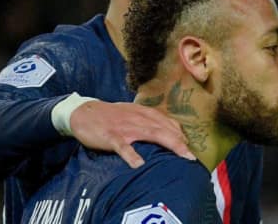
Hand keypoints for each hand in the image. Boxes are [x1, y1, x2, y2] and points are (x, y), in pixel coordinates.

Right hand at [70, 100, 195, 167]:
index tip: (190, 147)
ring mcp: (126, 127)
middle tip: (192, 156)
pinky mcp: (112, 136)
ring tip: (181, 156)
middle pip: (164, 129)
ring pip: (151, 134)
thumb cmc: (112, 115)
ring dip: (169, 144)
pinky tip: (139, 164)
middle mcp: (139, 119)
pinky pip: (123, 146)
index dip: (181, 134)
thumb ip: (149, 121)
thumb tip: (167, 132)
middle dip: (180, 142)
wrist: (85, 111)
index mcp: (144, 113)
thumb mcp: (133, 113)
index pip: (168, 122)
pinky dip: (131, 154)